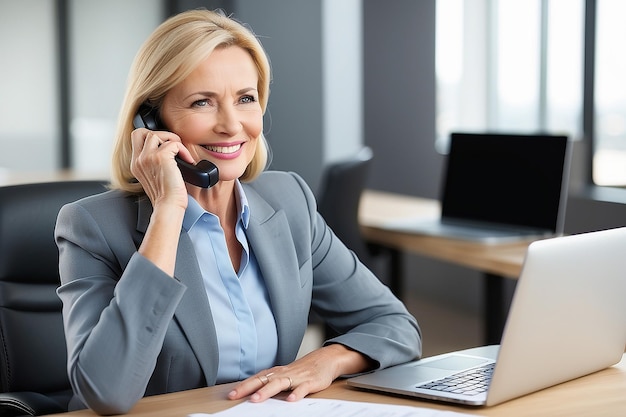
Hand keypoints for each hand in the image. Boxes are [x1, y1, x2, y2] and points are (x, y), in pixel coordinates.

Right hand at [130, 128, 192, 209]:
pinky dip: (184, 150)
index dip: (152, 138)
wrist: (168, 206)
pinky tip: (187, 160)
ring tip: (180, 153)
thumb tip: (168, 152)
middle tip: (171, 146)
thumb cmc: (166, 196)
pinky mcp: (160, 158)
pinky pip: (174, 143)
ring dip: (172, 140)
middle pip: (141, 132)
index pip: (136, 139)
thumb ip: (154, 164)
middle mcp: (139, 160)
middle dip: (158, 134)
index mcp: (136, 165)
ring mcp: (148, 158)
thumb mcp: (154, 178)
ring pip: (156, 134)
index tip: (165, 148)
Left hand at [228, 344, 372, 402]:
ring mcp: (297, 378)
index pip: (257, 378)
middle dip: (248, 388)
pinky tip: (291, 400)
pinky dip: (297, 393)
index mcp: (276, 372)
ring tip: (256, 399)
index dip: (243, 386)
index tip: (230, 394)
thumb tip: (252, 392)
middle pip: (263, 380)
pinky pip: (303, 388)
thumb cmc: (302, 370)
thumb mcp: (285, 375)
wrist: (325, 359)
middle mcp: (284, 373)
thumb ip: (271, 383)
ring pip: (279, 383)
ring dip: (267, 391)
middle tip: (235, 396)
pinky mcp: (311, 382)